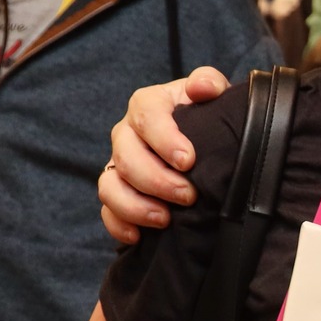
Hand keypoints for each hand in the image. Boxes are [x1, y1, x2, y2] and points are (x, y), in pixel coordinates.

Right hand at [99, 66, 228, 243]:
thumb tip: (201, 88)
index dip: (164, 139)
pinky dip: (119, 225)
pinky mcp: (117, 191)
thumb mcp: (213, 95)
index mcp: (148, 105)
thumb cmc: (207, 116)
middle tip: (188, 196)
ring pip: (110, 186)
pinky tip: (139, 237)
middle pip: (126, 156)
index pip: (146, 115)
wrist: (203, 139)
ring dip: (136, 206)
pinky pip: (107, 210)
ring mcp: (118, 164)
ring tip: (166, 219)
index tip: (189, 161)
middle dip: (157, 180)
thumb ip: (209, 83)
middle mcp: (127, 133)